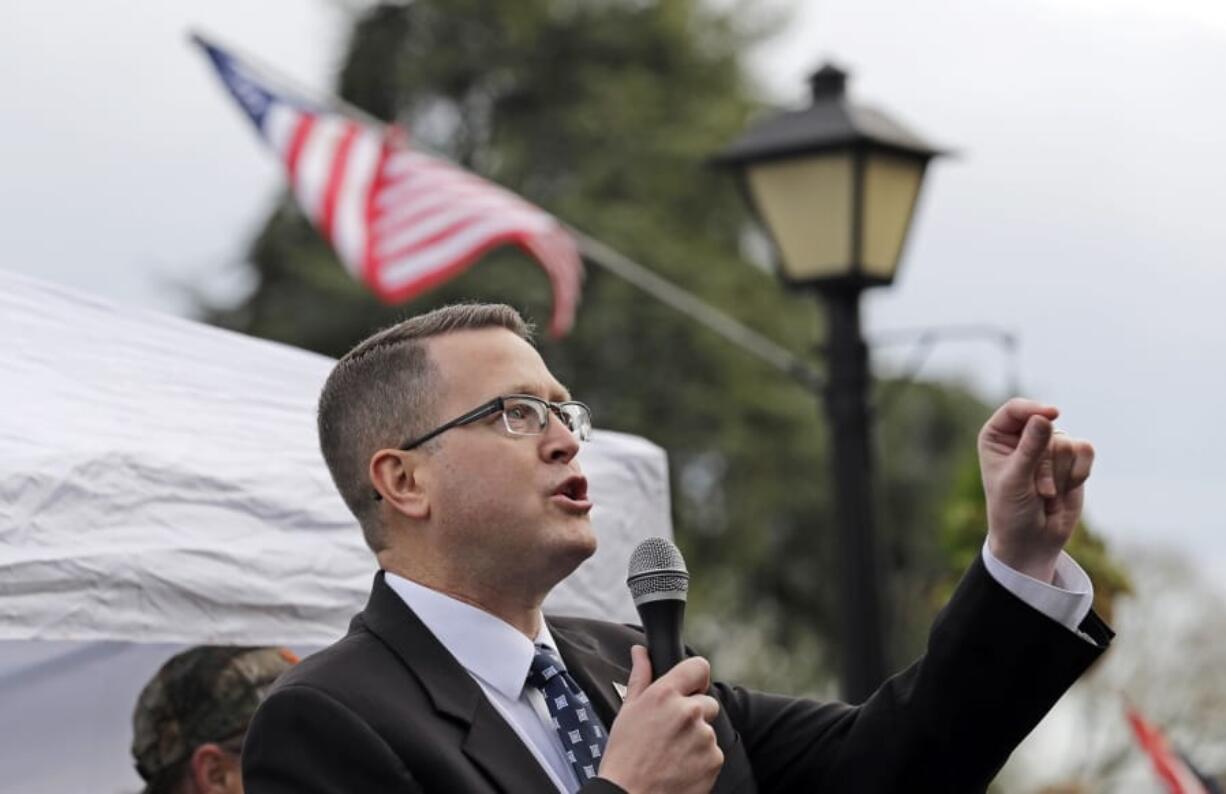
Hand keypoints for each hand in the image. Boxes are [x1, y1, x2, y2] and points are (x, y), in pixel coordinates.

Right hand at [598, 646, 722, 793]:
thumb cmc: (624, 756)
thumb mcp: (627, 711)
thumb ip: (641, 677)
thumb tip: (640, 652)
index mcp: (665, 694)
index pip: (699, 667)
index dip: (695, 678)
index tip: (689, 689)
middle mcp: (688, 711)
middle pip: (707, 702)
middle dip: (694, 714)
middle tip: (670, 732)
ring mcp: (704, 736)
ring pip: (708, 730)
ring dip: (696, 738)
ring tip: (671, 754)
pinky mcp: (714, 760)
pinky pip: (713, 753)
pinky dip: (701, 760)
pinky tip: (680, 767)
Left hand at [979, 398, 1094, 582]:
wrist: (1032, 541)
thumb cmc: (1012, 511)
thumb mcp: (1016, 481)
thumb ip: (1031, 449)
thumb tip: (1044, 417)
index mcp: (996, 436)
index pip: (1016, 409)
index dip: (1035, 409)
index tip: (1052, 415)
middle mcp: (1022, 436)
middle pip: (1047, 428)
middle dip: (1046, 464)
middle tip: (1037, 491)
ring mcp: (1048, 447)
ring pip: (1068, 442)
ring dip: (1060, 474)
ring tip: (1046, 494)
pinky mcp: (1071, 459)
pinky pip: (1086, 451)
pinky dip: (1079, 473)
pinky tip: (1066, 490)